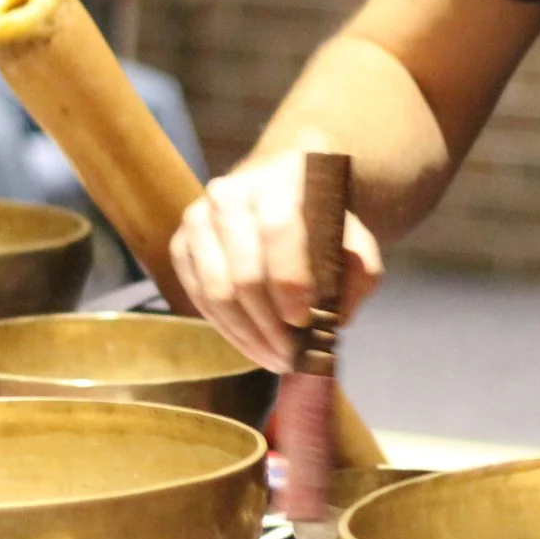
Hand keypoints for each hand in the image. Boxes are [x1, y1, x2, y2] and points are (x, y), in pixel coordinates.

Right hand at [169, 150, 383, 370]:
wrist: (276, 198)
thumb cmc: (318, 224)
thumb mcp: (352, 238)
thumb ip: (358, 270)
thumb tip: (338, 315)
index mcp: (278, 180)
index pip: (277, 230)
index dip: (288, 281)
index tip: (303, 320)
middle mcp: (229, 194)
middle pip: (242, 273)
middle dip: (269, 324)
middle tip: (292, 354)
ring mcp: (198, 219)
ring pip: (216, 292)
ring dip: (248, 335)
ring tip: (275, 358)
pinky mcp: (181, 245)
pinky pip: (199, 298)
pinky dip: (228, 330)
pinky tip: (254, 346)